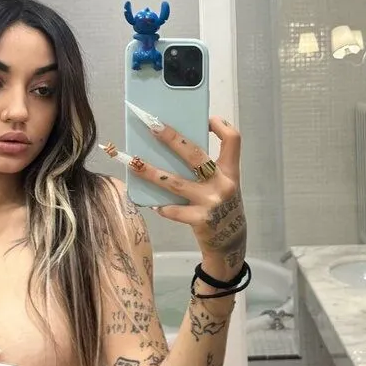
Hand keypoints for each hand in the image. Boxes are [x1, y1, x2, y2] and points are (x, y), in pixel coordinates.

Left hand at [102, 114, 246, 278]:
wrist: (231, 246)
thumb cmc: (222, 209)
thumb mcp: (223, 186)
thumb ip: (209, 171)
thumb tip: (176, 149)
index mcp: (231, 172)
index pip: (233, 140)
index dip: (220, 125)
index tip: (206, 119)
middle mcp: (223, 184)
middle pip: (196, 154)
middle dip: (172, 138)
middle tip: (152, 126)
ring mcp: (211, 202)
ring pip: (174, 182)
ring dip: (150, 171)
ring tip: (133, 162)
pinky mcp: (200, 220)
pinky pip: (173, 210)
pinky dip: (162, 207)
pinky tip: (153, 205)